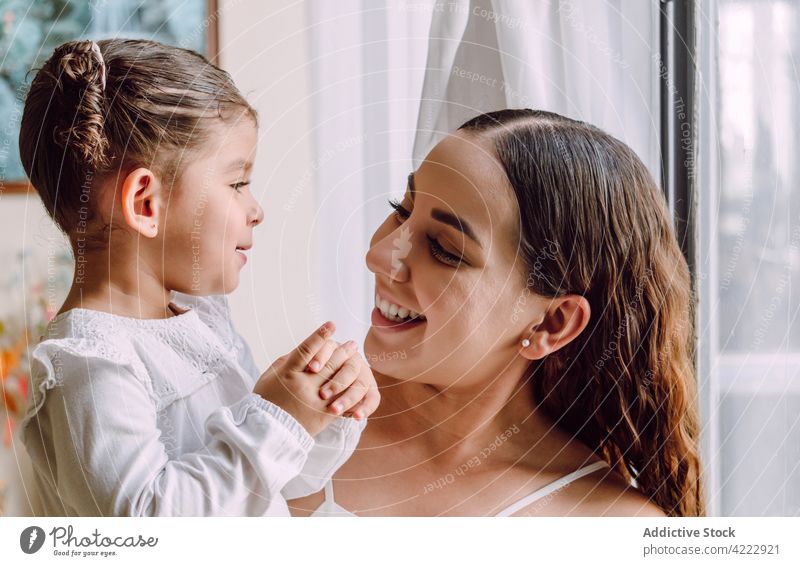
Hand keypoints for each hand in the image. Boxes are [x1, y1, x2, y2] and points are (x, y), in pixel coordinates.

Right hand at [252, 322, 370, 434]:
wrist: (268, 431)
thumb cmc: (267, 400)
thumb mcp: (270, 376)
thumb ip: (288, 361)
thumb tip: (306, 349)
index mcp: (288, 374)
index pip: (306, 351)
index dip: (320, 337)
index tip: (330, 325)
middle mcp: (303, 385)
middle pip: (328, 363)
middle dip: (341, 350)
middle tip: (351, 343)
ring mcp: (315, 400)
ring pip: (337, 378)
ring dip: (348, 364)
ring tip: (354, 355)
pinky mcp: (324, 414)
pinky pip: (341, 398)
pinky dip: (349, 386)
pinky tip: (355, 376)